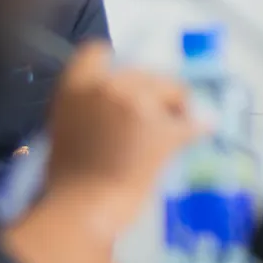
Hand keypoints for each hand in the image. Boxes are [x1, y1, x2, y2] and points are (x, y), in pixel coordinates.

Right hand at [1, 42, 199, 262]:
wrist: (80, 211)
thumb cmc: (69, 180)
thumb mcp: (67, 128)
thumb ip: (92, 105)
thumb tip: (124, 101)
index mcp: (74, 86)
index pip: (97, 51)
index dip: (116, 68)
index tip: (126, 86)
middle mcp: (108, 85)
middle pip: (144, 73)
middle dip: (154, 94)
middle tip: (155, 121)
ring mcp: (138, 102)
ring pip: (174, 92)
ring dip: (176, 112)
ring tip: (167, 136)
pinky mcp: (164, 126)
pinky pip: (192, 122)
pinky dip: (194, 131)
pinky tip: (195, 138)